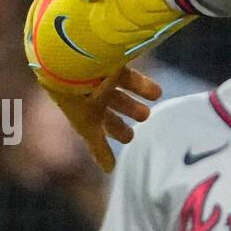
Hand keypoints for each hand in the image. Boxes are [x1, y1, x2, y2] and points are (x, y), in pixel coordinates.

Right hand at [41, 66, 161, 172]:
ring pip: (123, 87)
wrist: (74, 60)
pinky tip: (156, 92)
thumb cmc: (79, 97)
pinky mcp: (113, 60)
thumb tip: (109, 171)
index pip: (96, 125)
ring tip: (154, 101)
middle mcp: (91, 92)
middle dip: (125, 115)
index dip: (111, 133)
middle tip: (141, 121)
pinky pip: (131, 73)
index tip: (128, 139)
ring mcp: (102, 76)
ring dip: (138, 96)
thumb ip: (98, 147)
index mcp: (81, 108)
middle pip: (110, 105)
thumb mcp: (88, 125)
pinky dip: (144, 85)